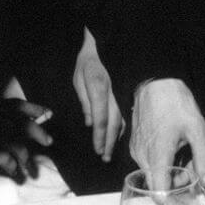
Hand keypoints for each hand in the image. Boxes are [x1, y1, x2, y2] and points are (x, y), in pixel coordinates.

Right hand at [0, 96, 52, 185]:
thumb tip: (18, 125)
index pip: (14, 104)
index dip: (33, 108)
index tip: (48, 113)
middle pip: (19, 123)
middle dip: (38, 132)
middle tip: (48, 142)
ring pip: (14, 142)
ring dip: (26, 157)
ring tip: (29, 169)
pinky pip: (3, 157)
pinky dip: (12, 166)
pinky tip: (15, 173)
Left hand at [73, 27, 123, 161]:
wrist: (104, 45)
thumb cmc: (88, 62)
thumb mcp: (78, 80)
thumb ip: (85, 103)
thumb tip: (90, 124)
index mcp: (99, 90)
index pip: (100, 120)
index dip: (100, 138)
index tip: (97, 151)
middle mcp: (113, 93)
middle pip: (113, 123)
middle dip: (109, 142)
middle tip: (105, 158)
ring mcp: (121, 92)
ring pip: (122, 118)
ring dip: (116, 136)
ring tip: (110, 150)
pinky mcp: (124, 91)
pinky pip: (125, 111)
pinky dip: (122, 125)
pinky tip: (118, 134)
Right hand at [130, 79, 204, 189]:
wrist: (156, 84)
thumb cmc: (177, 104)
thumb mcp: (197, 129)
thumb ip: (203, 158)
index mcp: (158, 156)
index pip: (159, 194)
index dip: (174, 201)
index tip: (188, 198)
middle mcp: (143, 158)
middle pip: (159, 186)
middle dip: (178, 183)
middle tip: (195, 168)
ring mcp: (137, 152)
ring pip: (154, 175)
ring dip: (172, 172)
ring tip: (187, 153)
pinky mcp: (136, 146)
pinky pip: (149, 164)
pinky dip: (163, 163)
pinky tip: (175, 147)